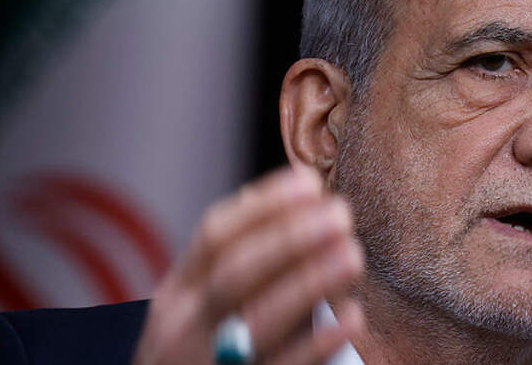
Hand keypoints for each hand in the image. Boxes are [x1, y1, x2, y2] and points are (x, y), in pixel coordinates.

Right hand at [132, 166, 364, 364]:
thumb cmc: (204, 353)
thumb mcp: (201, 306)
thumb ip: (240, 259)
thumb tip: (295, 195)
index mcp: (178, 293)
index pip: (214, 235)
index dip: (265, 206)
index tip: (311, 183)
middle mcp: (187, 328)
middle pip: (236, 273)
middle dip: (289, 239)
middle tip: (340, 215)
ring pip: (260, 320)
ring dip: (310, 282)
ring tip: (353, 254)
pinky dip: (320, 343)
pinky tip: (353, 317)